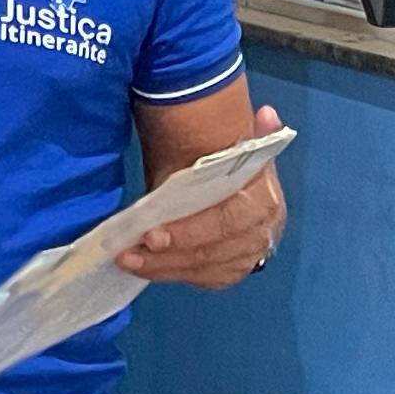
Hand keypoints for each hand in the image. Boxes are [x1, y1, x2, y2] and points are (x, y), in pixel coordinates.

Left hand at [120, 105, 289, 289]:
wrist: (235, 181)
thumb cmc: (222, 163)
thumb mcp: (229, 146)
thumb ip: (242, 137)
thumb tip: (267, 114)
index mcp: (263, 200)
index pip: (226, 222)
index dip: (189, 232)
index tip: (151, 234)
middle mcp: (261, 232)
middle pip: (212, 252)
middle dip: (167, 256)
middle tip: (128, 253)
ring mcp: (250, 255)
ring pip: (204, 270)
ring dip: (163, 269)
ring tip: (127, 260)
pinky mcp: (234, 270)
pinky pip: (204, 279)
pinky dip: (174, 275)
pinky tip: (148, 269)